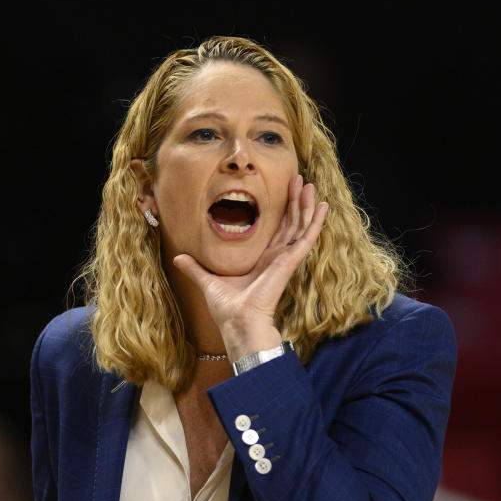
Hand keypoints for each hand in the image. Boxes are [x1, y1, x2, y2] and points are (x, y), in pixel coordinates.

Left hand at [173, 174, 328, 359]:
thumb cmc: (227, 309)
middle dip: (295, 201)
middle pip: (291, 224)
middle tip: (297, 179)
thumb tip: (178, 258)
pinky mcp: (290, 261)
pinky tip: (323, 206)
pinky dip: (316, 221)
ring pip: (301, 226)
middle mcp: (277, 258)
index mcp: (262, 261)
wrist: (238, 322)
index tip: (283, 192)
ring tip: (310, 185)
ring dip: (306, 205)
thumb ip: (195, 268)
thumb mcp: (208, 281)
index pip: (276, 231)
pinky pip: (307, 237)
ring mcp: (285, 258)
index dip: (281, 212)